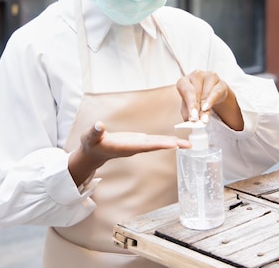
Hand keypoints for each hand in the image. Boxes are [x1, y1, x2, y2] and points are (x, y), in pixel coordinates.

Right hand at [68, 122, 190, 185]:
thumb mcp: (90, 136)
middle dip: (172, 145)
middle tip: (189, 145)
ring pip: (157, 144)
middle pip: (156, 146)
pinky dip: (165, 140)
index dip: (159, 144)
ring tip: (188, 144)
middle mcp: (134, 147)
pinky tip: (175, 140)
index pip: (145, 145)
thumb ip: (94, 131)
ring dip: (172, 143)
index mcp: (125, 146)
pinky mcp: (137, 141)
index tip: (173, 144)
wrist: (92, 152)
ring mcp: (137, 145)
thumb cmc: (91, 144)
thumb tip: (99, 125)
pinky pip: (154, 141)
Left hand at [176, 70, 229, 121]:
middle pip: (196, 92)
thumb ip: (188, 112)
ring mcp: (208, 76)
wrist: (212, 93)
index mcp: (184, 81)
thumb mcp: (189, 106)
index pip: (186, 91)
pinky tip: (208, 108)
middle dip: (197, 108)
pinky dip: (211, 101)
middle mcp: (195, 75)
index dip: (190, 104)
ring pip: (206, 93)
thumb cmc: (196, 99)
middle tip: (197, 119)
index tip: (192, 116)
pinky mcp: (220, 82)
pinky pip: (216, 93)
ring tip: (204, 118)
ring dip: (205, 107)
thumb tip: (191, 120)